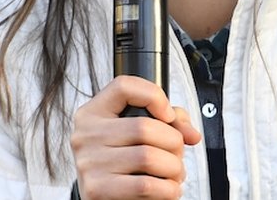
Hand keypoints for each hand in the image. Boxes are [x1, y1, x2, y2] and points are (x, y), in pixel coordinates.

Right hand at [70, 75, 201, 199]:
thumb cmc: (121, 166)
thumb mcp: (135, 136)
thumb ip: (166, 123)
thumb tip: (190, 133)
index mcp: (92, 114)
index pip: (122, 86)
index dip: (153, 95)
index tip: (168, 115)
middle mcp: (86, 135)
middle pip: (144, 126)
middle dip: (174, 143)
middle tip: (177, 155)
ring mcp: (89, 163)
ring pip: (149, 157)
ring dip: (173, 168)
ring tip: (173, 174)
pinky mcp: (96, 190)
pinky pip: (146, 185)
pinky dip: (167, 189)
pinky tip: (166, 189)